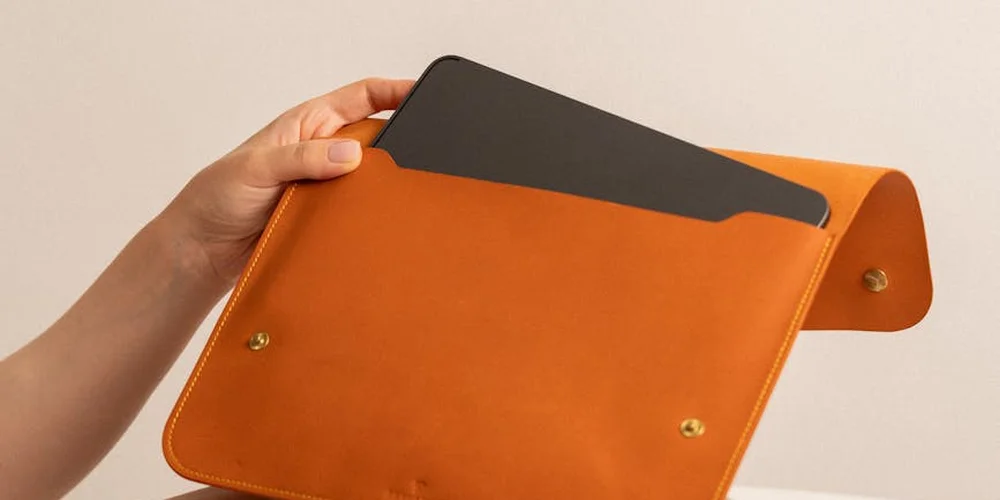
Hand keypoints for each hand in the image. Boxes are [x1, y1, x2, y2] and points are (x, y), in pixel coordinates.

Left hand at [161, 77, 412, 286]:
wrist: (203, 251)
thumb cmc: (216, 198)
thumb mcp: (256, 167)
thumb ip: (302, 157)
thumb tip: (351, 153)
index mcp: (307, 125)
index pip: (361, 97)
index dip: (393, 91)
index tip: (421, 93)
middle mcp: (321, 153)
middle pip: (375, 140)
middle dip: (397, 146)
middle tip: (417, 158)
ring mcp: (325, 186)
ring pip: (370, 181)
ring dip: (382, 189)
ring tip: (398, 197)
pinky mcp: (325, 218)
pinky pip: (358, 214)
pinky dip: (370, 218)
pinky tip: (379, 225)